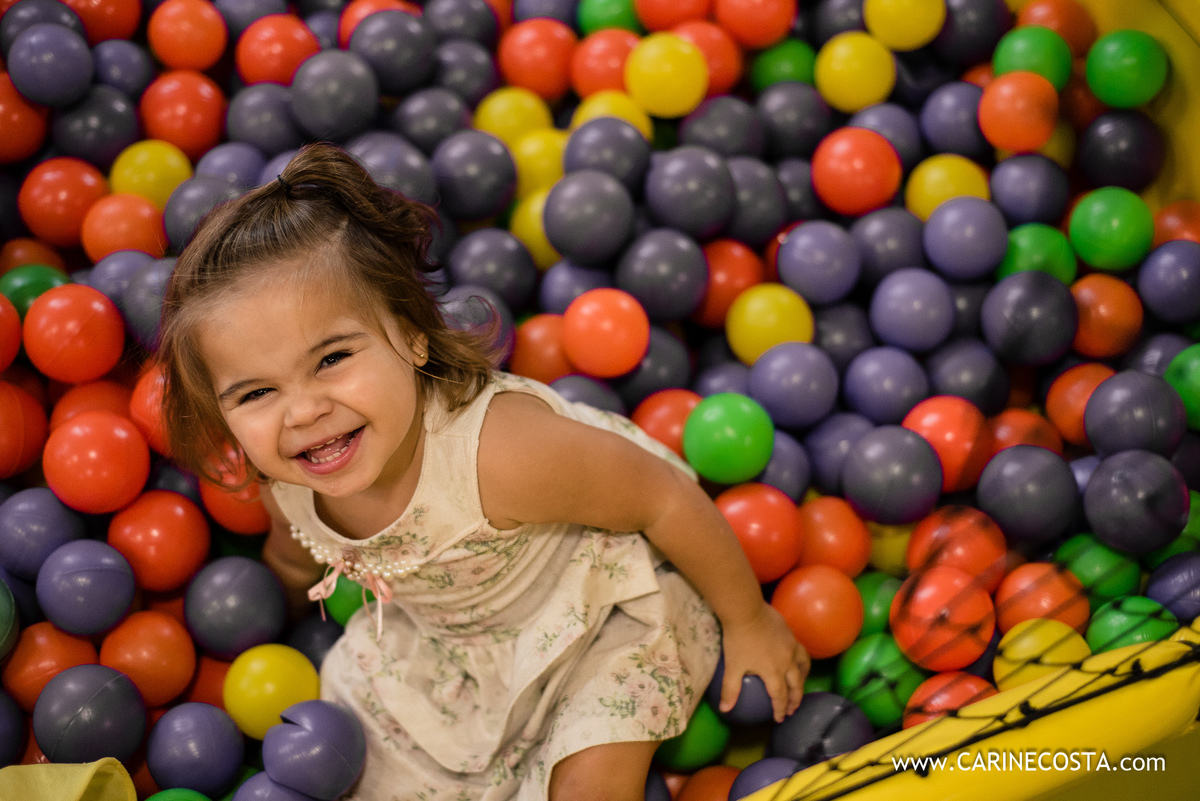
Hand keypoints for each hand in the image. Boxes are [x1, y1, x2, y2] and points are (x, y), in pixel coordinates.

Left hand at [717, 603, 809, 723]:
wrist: (746, 610)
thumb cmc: (738, 640)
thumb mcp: (732, 666)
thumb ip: (730, 689)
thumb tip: (724, 710)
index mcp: (773, 672)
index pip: (780, 696)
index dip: (780, 709)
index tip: (780, 718)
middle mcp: (787, 661)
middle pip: (796, 684)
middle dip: (795, 699)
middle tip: (793, 709)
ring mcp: (791, 646)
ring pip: (803, 666)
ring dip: (803, 678)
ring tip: (800, 684)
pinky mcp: (790, 633)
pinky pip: (800, 650)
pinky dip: (800, 660)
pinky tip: (794, 658)